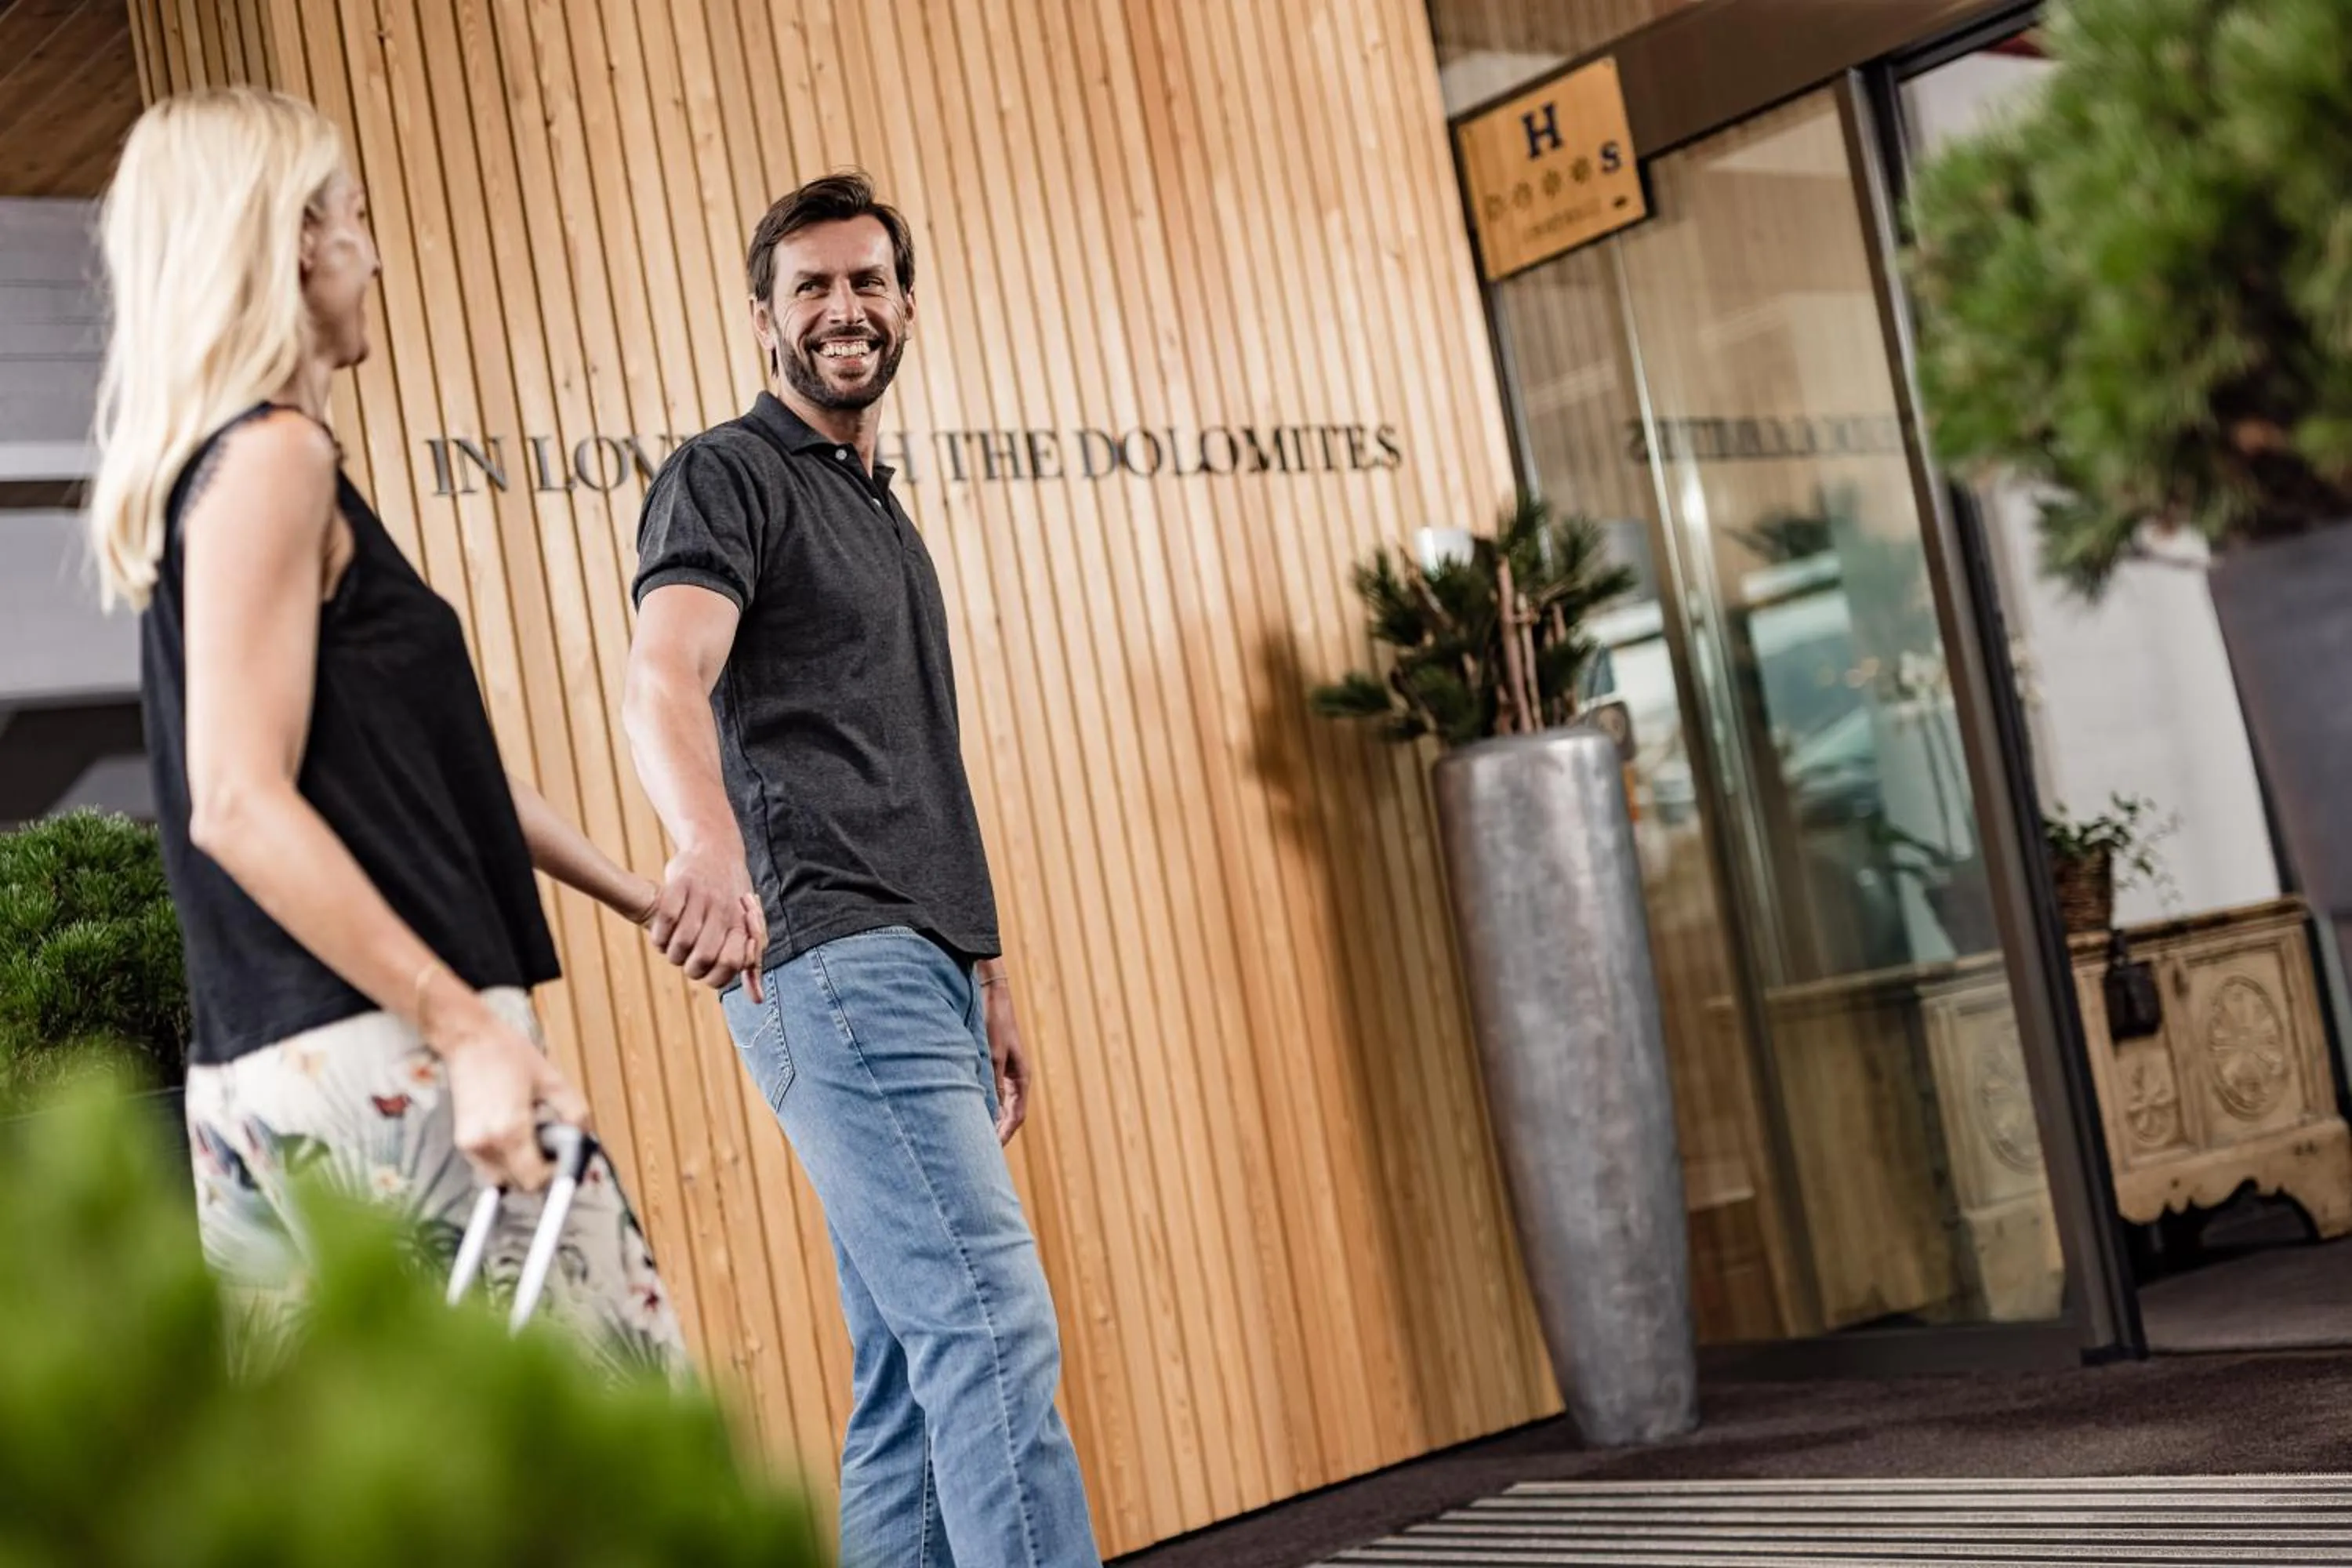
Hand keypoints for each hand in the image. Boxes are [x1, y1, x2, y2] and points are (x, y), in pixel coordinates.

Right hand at [432, 993, 591, 1191]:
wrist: (468, 1039)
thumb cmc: (509, 1054)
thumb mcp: (553, 1080)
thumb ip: (575, 1113)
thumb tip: (585, 1138)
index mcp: (510, 1130)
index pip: (534, 1181)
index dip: (554, 1175)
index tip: (563, 1159)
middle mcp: (486, 1144)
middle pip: (519, 1184)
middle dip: (539, 1170)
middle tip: (549, 1142)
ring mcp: (470, 1145)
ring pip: (502, 1178)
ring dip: (521, 1166)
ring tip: (529, 1131)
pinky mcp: (462, 1142)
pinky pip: (489, 1166)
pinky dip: (505, 1158)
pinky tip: (512, 1130)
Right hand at [647, 842, 765, 1001]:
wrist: (717, 850)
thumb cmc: (733, 898)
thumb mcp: (748, 928)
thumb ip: (750, 965)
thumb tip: (756, 1001)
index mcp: (742, 924)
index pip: (731, 965)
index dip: (716, 977)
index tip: (708, 970)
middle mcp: (724, 911)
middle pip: (703, 957)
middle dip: (690, 968)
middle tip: (686, 962)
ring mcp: (702, 896)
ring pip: (682, 940)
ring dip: (672, 954)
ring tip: (672, 950)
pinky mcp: (680, 883)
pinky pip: (665, 917)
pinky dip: (659, 934)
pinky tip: (661, 936)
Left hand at [980, 969, 1030, 1144]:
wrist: (992, 995)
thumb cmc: (994, 1022)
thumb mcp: (993, 1055)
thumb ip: (992, 1083)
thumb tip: (989, 1112)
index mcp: (1021, 1078)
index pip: (1015, 1117)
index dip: (1004, 1136)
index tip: (991, 1152)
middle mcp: (1015, 1079)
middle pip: (1008, 1115)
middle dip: (997, 1133)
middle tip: (981, 1153)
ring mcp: (1006, 1073)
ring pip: (999, 1106)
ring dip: (989, 1121)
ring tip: (974, 1139)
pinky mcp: (995, 1066)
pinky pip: (991, 1093)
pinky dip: (983, 1106)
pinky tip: (969, 1114)